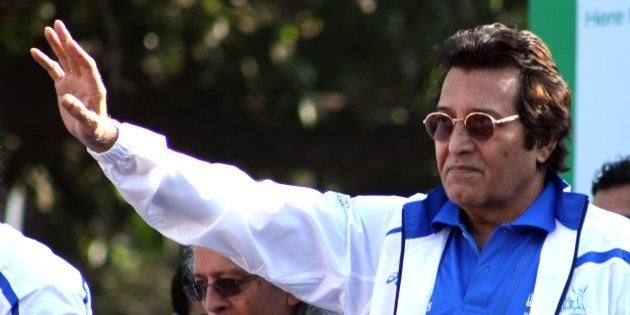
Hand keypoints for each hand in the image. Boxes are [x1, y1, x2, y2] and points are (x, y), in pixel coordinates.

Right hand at [31, 20, 117, 152]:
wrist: (93, 133)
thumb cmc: (94, 129)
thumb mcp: (89, 123)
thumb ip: (79, 112)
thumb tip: (65, 99)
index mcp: (95, 87)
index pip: (88, 65)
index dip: (79, 54)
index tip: (70, 42)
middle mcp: (85, 80)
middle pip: (76, 57)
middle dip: (67, 41)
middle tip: (58, 25)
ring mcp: (74, 81)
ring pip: (66, 59)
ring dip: (58, 45)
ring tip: (48, 30)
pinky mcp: (64, 86)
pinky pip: (54, 70)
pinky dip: (46, 61)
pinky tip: (35, 51)